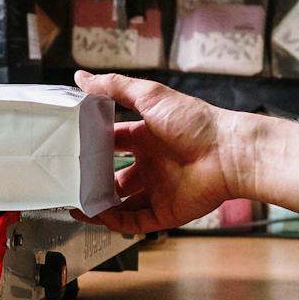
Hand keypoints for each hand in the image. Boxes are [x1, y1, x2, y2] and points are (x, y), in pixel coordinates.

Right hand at [75, 70, 240, 233]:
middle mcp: (151, 164)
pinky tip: (97, 217)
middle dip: (92, 180)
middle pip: (113, 175)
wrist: (230, 153)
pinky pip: (135, 222)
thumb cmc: (196, 122)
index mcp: (146, 137)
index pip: (112, 142)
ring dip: (98, 205)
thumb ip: (115, 88)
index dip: (91, 145)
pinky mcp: (166, 213)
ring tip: (74, 205)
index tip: (68, 147)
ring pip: (120, 203)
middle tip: (68, 181)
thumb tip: (82, 78)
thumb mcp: (151, 97)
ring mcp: (157, 190)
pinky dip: (114, 222)